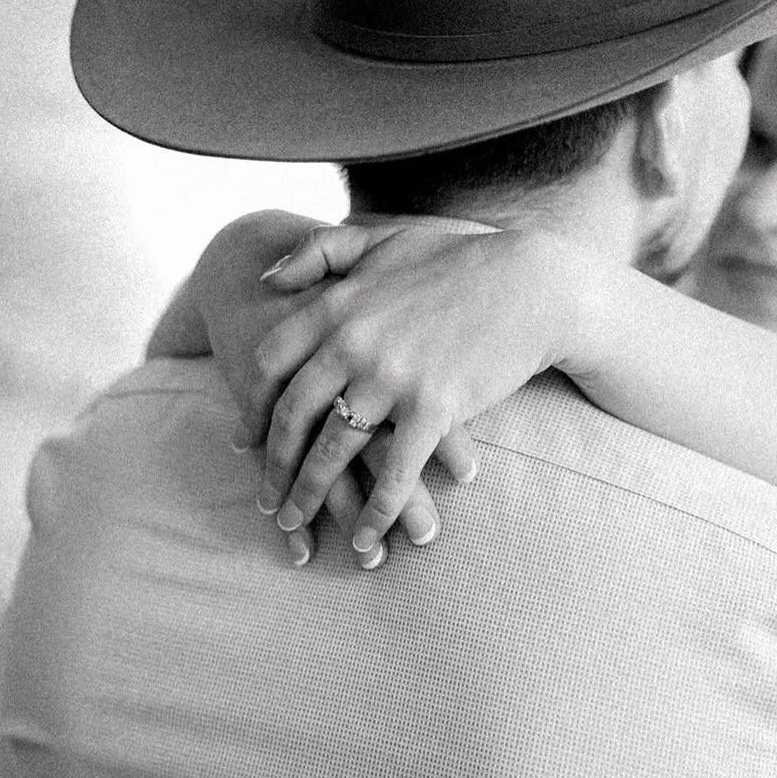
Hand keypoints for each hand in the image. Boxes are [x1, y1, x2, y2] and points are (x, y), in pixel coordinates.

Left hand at [250, 223, 590, 552]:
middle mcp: (352, 344)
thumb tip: (267, 278)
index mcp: (335, 306)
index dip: (254, 410)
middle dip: (273, 466)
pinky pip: (395, 472)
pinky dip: (376, 511)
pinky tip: (366, 537)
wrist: (532, 285)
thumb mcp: (381, 240)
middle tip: (266, 500)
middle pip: (294, 417)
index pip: (271, 366)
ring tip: (297, 524)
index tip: (244, 443)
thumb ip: (319, 252)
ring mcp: (391, 379)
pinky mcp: (433, 409)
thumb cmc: (460, 260)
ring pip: (334, 451)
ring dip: (311, 495)